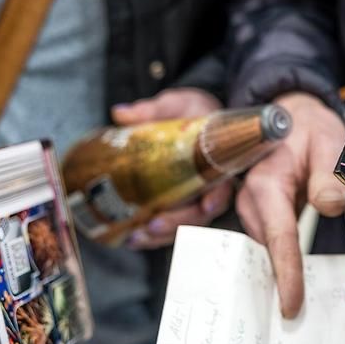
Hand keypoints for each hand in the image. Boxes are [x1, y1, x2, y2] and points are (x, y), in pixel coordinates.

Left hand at [110, 88, 232, 248]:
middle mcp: (209, 186)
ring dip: (161, 236)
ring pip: (183, 226)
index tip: (207, 206)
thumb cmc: (193, 112)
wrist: (195, 118)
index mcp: (217, 162)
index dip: (216, 197)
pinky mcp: (178, 205)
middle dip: (178, 223)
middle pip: (200, 214)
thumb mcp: (177, 105)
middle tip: (154, 225)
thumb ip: (152, 110)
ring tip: (136, 238)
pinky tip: (132, 238)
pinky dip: (152, 236)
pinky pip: (170, 226)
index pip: (224, 184)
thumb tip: (120, 114)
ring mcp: (194, 199)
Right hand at [237, 92, 344, 317]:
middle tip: (300, 320)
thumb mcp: (327, 142)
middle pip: (270, 251)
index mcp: (267, 185)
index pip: (279, 237)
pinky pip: (271, 244)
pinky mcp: (259, 217)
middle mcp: (252, 202)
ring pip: (269, 250)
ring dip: (283, 273)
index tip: (291, 305)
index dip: (286, 274)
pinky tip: (296, 282)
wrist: (290, 116)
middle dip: (283, 283)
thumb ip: (329, 174)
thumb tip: (331, 206)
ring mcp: (252, 211)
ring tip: (299, 306)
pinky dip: (283, 261)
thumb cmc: (309, 128)